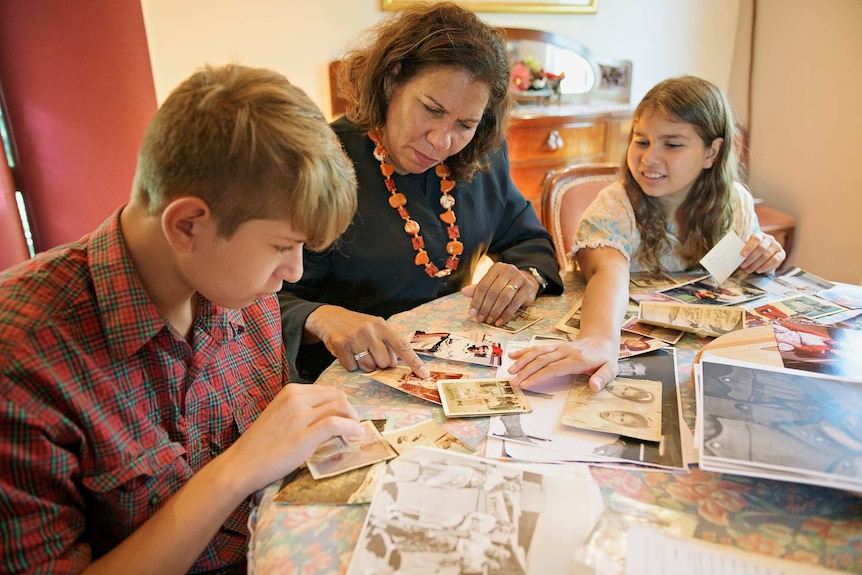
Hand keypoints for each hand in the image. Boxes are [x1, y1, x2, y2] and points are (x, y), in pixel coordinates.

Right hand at [220, 384, 362, 494]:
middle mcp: (296, 399)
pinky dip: (351, 428)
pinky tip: (355, 435)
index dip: (342, 403)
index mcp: (291, 391)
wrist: (241, 465)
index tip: (346, 416)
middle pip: (338, 396)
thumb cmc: (260, 444)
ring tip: (354, 432)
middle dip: (350, 410)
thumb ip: (301, 410)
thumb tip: (329, 414)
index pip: (329, 390)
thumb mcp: (280, 415)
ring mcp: (300, 416)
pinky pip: (337, 424)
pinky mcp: (304, 435)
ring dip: (353, 420)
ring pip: (340, 408)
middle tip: (353, 426)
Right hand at [306, 305, 429, 377]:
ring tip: (357, 352)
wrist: (329, 317)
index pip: (402, 346)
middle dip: (379, 363)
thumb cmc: (357, 326)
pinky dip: (350, 364)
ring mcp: (354, 337)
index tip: (425, 374)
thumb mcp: (375, 328)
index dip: (414, 362)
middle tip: (370, 353)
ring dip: (364, 365)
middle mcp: (369, 330)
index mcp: (382, 326)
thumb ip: (387, 344)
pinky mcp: (340, 345)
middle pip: (384, 362)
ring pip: (368, 367)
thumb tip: (394, 364)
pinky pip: (351, 367)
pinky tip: (347, 353)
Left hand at [461, 262, 537, 326]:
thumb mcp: (492, 284)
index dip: (476, 301)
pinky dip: (506, 314)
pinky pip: (515, 303)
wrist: (527, 281)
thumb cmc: (505, 284)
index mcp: (496, 268)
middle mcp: (508, 270)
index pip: (483, 285)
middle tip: (480, 319)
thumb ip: (479, 289)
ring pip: (504, 297)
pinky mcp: (528, 287)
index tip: (472, 313)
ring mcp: (520, 278)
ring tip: (489, 321)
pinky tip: (500, 321)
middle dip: (485, 308)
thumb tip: (464, 292)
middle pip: (493, 291)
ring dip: (495, 311)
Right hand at [507, 335, 618, 390]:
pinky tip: (513, 355)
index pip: (554, 368)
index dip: (539, 376)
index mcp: (578, 360)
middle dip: (526, 371)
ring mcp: (559, 347)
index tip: (526, 384)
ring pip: (538, 352)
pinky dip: (525, 351)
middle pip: (542, 360)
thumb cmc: (605, 358)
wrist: (602, 340)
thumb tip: (593, 387)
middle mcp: (566, 352)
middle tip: (514, 382)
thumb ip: (602, 378)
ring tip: (510, 370)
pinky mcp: (555, 346)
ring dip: (523, 360)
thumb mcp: (611, 370)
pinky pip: (538, 348)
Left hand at [740, 231, 785, 274]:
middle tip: (743, 266)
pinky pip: (775, 260)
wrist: (762, 260)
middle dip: (751, 258)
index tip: (742, 255)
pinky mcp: (782, 254)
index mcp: (759, 235)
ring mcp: (776, 246)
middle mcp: (769, 239)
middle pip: (761, 248)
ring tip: (748, 270)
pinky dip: (766, 266)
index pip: (755, 239)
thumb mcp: (746, 250)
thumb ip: (743, 251)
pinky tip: (759, 270)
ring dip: (756, 264)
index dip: (749, 247)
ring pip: (767, 255)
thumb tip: (733, 255)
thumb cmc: (750, 253)